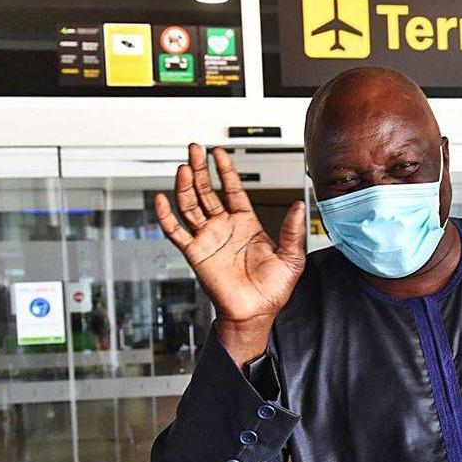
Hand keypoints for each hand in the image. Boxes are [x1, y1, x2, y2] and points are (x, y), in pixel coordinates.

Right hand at [156, 144, 305, 363]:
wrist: (256, 311)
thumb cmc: (274, 288)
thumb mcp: (292, 256)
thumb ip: (293, 229)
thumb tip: (300, 206)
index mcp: (246, 224)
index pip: (233, 189)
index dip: (226, 170)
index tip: (219, 153)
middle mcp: (224, 227)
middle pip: (207, 191)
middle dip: (201, 169)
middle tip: (194, 149)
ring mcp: (208, 238)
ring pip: (191, 205)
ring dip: (185, 186)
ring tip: (183, 167)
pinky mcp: (195, 253)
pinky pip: (176, 232)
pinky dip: (166, 216)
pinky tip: (161, 200)